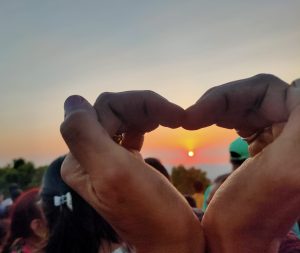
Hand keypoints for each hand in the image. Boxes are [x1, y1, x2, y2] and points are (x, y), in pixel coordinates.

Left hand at [60, 95, 203, 252]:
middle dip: (145, 107)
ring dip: (149, 113)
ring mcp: (108, 158)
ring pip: (124, 117)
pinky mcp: (126, 161)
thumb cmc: (151, 212)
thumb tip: (72, 100)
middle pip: (113, 111)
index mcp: (80, 159)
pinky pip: (131, 129)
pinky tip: (161, 126)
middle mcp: (89, 157)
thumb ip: (84, 135)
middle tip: (177, 117)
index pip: (102, 110)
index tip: (170, 114)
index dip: (136, 105)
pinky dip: (148, 122)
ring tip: (175, 119)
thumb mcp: (114, 173)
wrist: (173, 241)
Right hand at [198, 76, 299, 251]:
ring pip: (246, 104)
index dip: (229, 95)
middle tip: (189, 118)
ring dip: (217, 108)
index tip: (196, 113)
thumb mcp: (288, 171)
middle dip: (219, 102)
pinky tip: (208, 123)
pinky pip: (242, 116)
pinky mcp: (266, 145)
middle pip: (256, 95)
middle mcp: (297, 132)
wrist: (235, 240)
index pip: (269, 91)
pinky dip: (221, 116)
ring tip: (193, 121)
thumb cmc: (252, 214)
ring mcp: (282, 137)